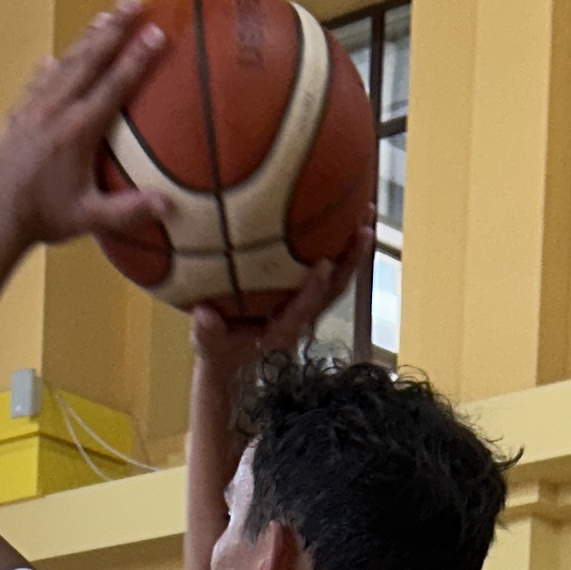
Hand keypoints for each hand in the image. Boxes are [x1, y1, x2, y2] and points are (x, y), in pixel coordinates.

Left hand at [0, 0, 174, 259]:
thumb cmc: (43, 217)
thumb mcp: (89, 217)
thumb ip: (129, 210)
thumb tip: (169, 206)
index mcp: (78, 130)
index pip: (114, 85)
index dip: (137, 58)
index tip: (156, 33)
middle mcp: (55, 110)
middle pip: (89, 59)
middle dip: (114, 28)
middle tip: (132, 1)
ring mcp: (33, 108)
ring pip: (64, 64)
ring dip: (86, 39)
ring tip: (104, 17)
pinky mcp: (16, 115)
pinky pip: (36, 83)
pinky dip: (49, 68)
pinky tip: (53, 58)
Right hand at [188, 223, 372, 393]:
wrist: (231, 357)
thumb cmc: (219, 349)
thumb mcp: (208, 344)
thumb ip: (207, 331)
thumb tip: (203, 315)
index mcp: (282, 331)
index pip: (303, 310)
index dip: (315, 290)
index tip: (324, 265)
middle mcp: (302, 318)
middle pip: (334, 290)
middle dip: (351, 261)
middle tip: (365, 229)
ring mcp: (308, 305)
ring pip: (339, 278)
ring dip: (355, 248)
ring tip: (367, 212)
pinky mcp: (307, 294)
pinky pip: (330, 268)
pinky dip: (341, 243)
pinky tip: (345, 213)